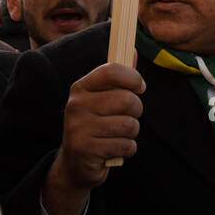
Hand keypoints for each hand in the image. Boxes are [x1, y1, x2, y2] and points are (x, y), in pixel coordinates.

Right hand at [43, 59, 144, 214]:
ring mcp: (79, 128)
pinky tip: (114, 149)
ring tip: (118, 135)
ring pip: (130, 125)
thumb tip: (132, 50)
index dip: (133, 78)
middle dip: (136, 111)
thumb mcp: (102, 99)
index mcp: (81, 88)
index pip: (112, 70)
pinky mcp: (86, 150)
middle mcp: (76, 106)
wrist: (74, 164)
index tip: (139, 87)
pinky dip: (127, 149)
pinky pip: (126, 145)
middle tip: (127, 117)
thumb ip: (118, 76)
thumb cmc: (95, 125)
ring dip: (131, 133)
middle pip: (127, 100)